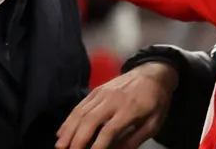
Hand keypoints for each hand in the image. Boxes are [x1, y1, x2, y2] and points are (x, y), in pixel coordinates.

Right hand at [56, 62, 177, 148]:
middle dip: (77, 139)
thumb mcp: (153, 123)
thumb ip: (135, 139)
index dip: (98, 146)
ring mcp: (102, 93)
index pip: (109, 130)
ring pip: (81, 112)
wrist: (153, 73)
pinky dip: (69, 119)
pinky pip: (80, 105)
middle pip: (90, 120)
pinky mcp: (97, 90)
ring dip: (68, 130)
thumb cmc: (156, 102)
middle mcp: (112, 100)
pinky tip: (62, 131)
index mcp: (129, 109)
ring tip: (60, 145)